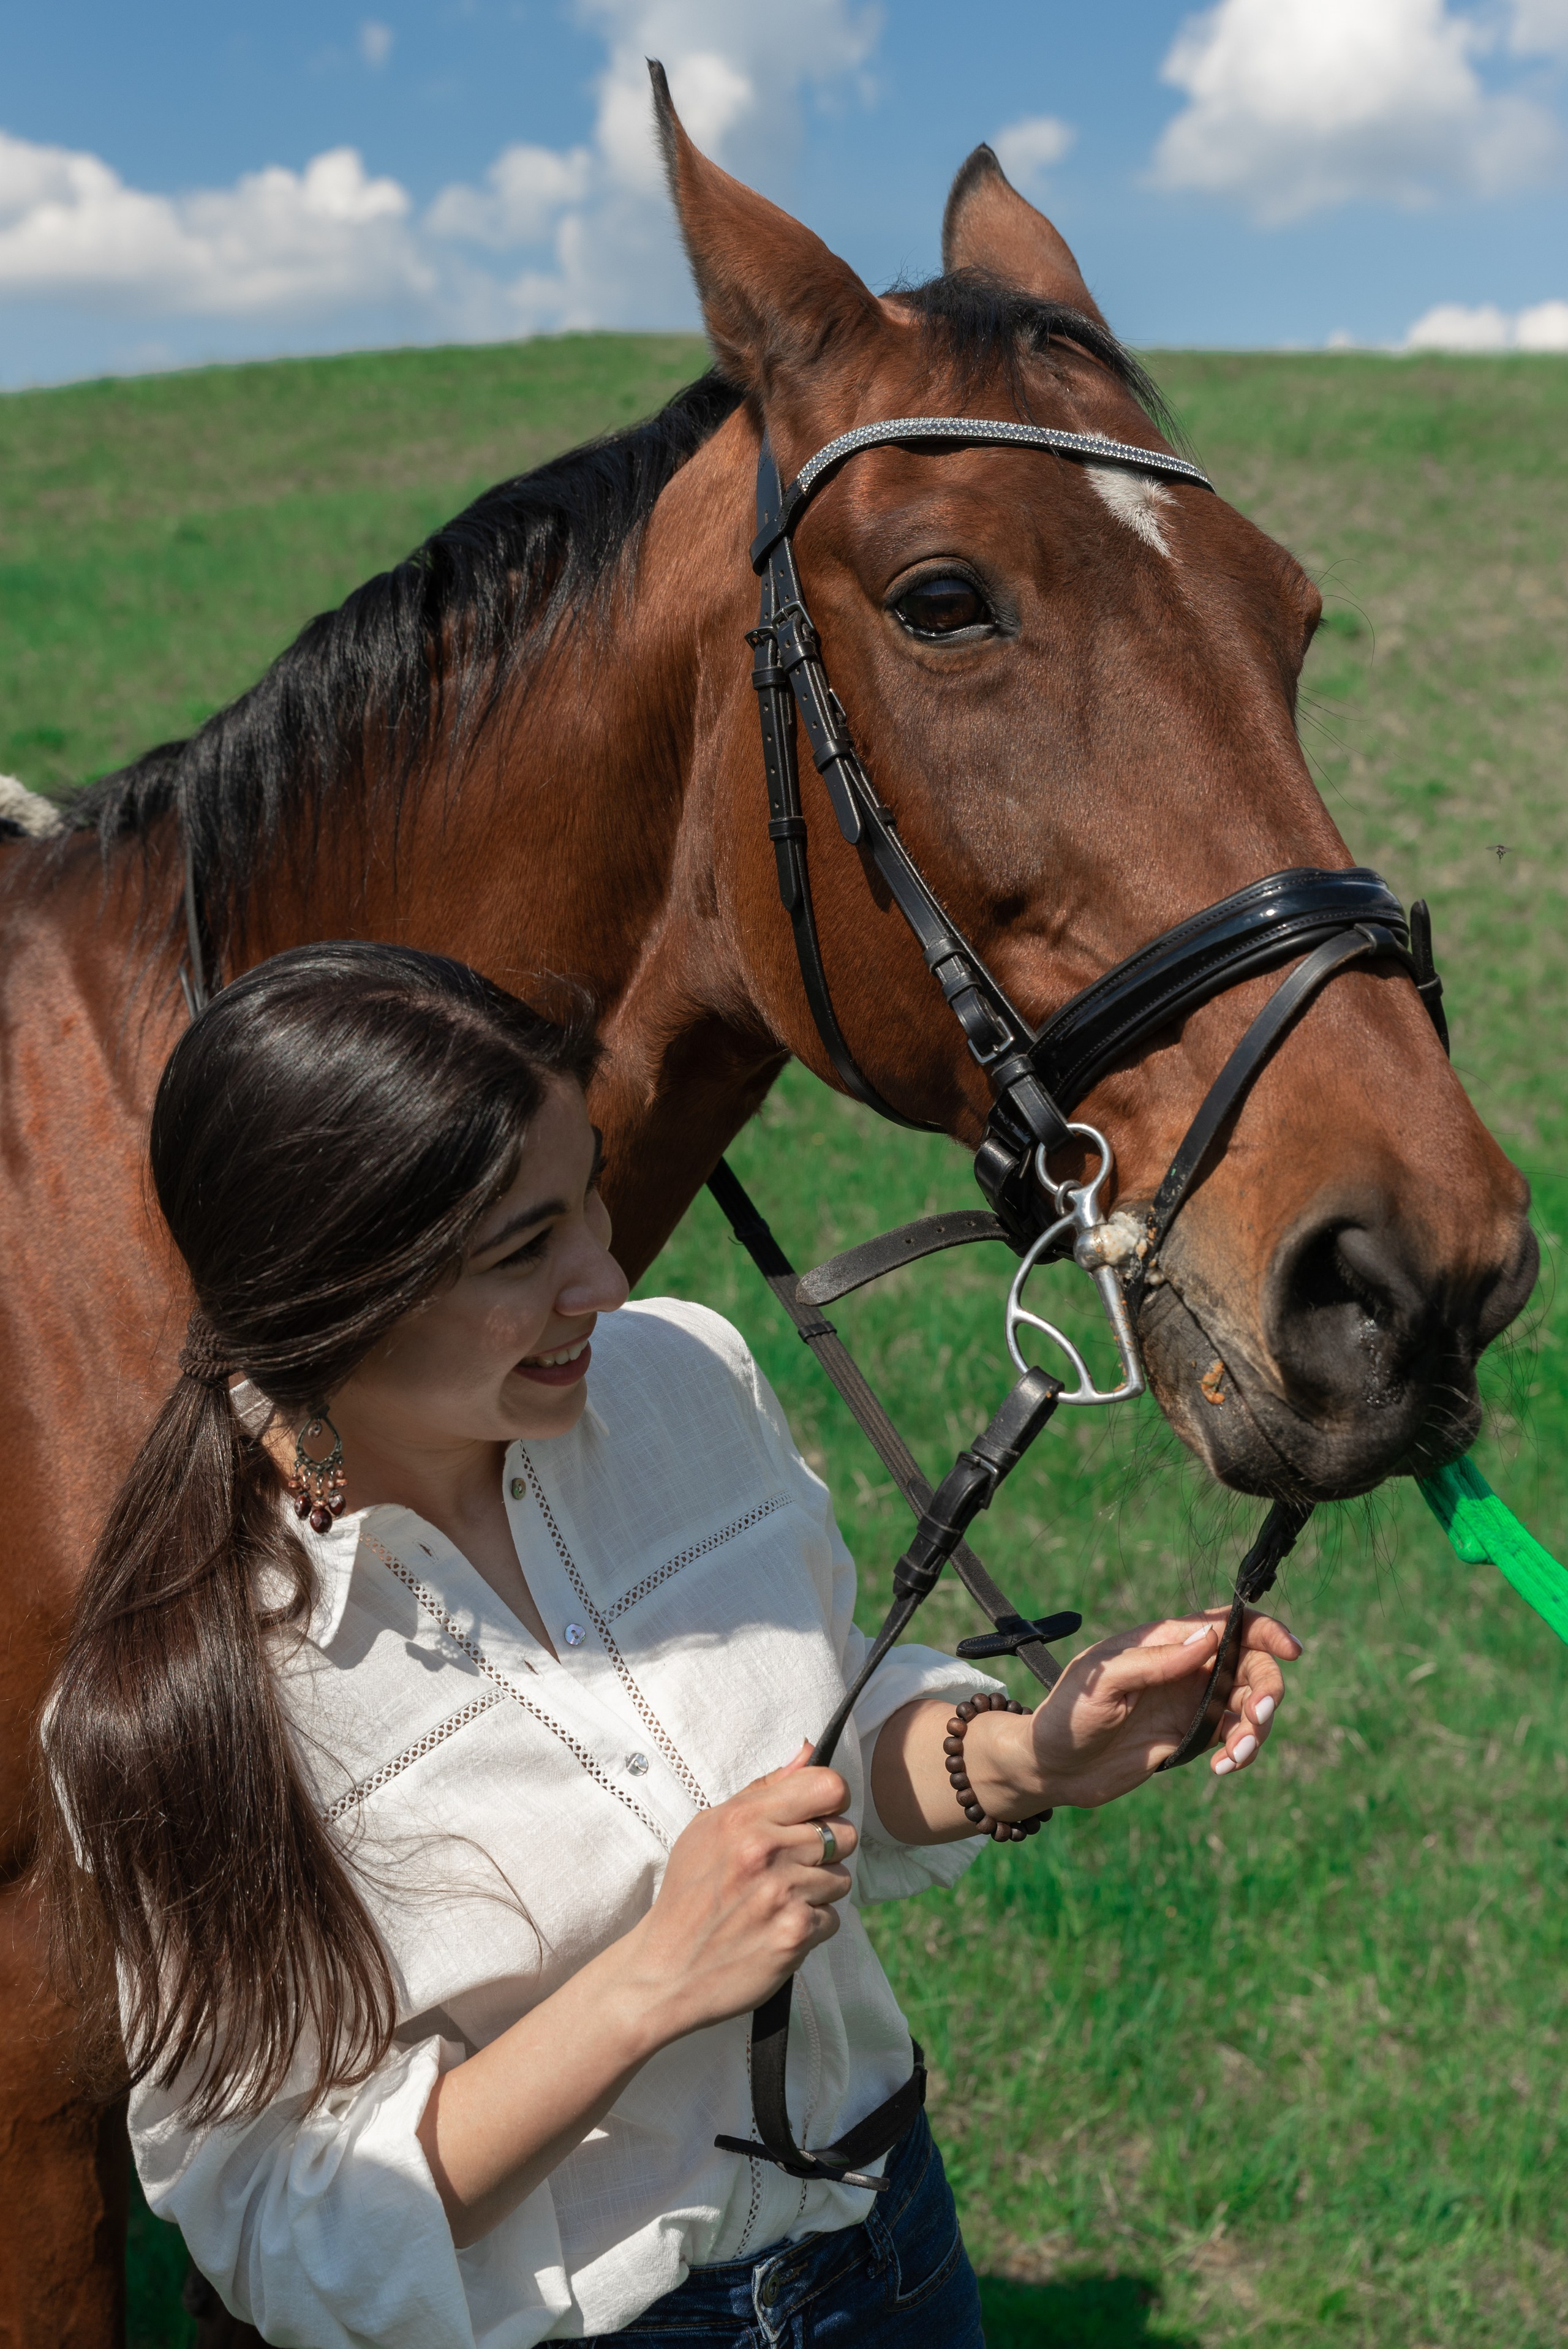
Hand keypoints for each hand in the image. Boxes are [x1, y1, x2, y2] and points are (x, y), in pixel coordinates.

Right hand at [619, 1744, 857, 2041]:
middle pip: (844, 1834)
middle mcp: (766, 1850)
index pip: (829, 1787)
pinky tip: (778, 1928)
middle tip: (791, 1868)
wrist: (666, 1970)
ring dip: (818, 1892)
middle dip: (825, 1852)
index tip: (816, 1817)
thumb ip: (764, 1789)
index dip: (830, 1802)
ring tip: (778, 1901)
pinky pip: (833, 1920)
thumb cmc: (688, 1895)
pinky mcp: (794, 1934)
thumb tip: (808, 1750)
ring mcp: (783, 1893)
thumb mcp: (709, 1828)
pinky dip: (810, 1927)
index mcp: (745, 1818)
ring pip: (842, 1879)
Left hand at [963, 1608, 1301, 1815]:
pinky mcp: (1191, 1736)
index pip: (1227, 1623)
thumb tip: (1210, 1638)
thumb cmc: (1068, 1715)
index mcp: (1165, 1641)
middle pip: (1250, 1666)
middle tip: (1256, 1721)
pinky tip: (1223, 1767)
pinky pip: (1233, 1736)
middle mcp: (1185, 1667)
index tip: (1291, 1651)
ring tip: (1233, 1757)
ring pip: (1248, 1705)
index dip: (1265, 1630)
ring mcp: (1191, 1702)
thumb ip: (1156, 1661)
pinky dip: (1240, 1751)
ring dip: (1254, 1730)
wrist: (1051, 1767)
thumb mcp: (1105, 1682)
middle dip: (1266, 1691)